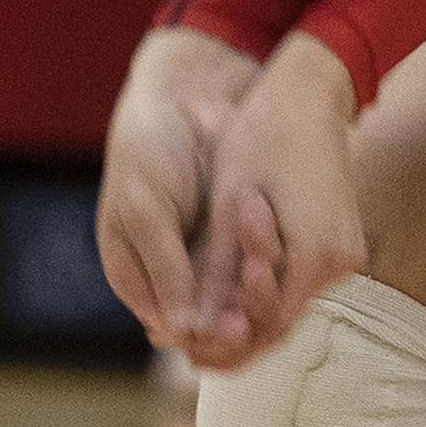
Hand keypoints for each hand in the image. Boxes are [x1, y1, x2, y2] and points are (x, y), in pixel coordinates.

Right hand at [96, 27, 257, 349]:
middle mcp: (174, 273)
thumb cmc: (150, 146)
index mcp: (136, 276)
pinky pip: (258, 260)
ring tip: (276, 284)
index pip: (173, 328)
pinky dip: (271, 265)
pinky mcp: (241, 228)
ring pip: (238, 296)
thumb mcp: (144, 208)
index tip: (239, 329)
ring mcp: (209, 251)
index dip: (207, 336)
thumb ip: (163, 267)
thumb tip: (181, 334)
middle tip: (265, 314)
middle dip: (238, 321)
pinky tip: (289, 261)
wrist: (186, 90)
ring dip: (258, 297)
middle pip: (210, 320)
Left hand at [187, 31, 364, 370]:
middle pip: (282, 321)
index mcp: (318, 254)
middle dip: (234, 330)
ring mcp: (347, 252)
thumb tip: (193, 332)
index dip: (225, 339)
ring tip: (202, 307)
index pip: (268, 324)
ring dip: (249, 308)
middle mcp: (342, 262)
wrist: (310, 91)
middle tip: (187, 331)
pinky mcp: (341, 241)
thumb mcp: (230, 207)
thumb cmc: (264, 136)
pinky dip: (268, 285)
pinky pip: (301, 280)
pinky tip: (231, 281)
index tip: (186, 333)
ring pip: (291, 302)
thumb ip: (218, 274)